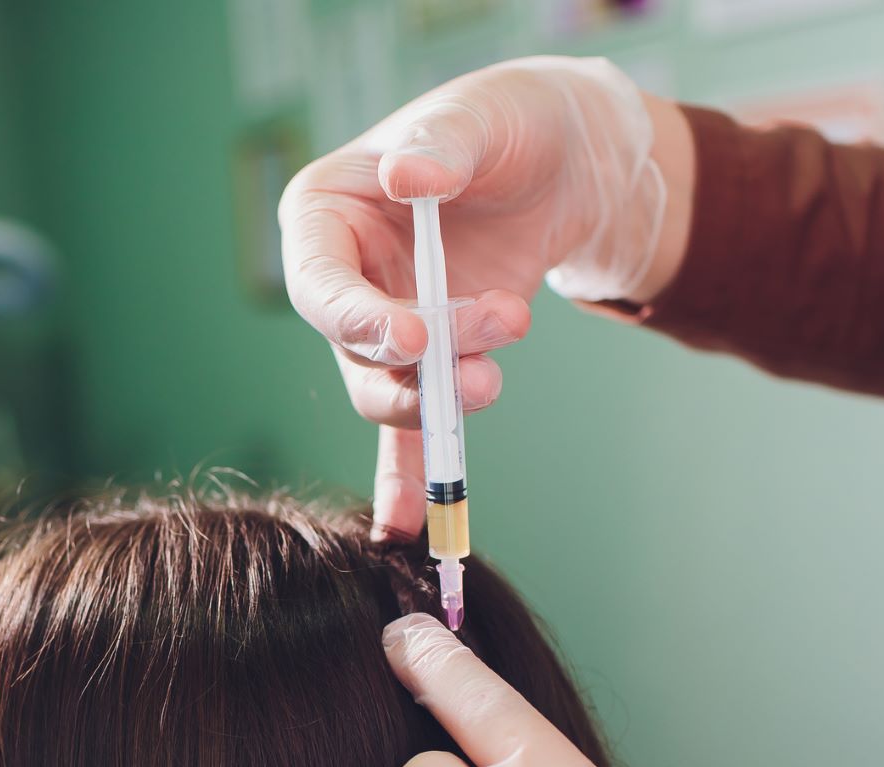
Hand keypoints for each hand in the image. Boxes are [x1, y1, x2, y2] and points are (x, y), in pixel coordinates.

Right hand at [278, 57, 693, 538]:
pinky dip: (411, 477)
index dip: (357, 318)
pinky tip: (408, 530)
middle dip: (417, 369)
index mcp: (325, 215)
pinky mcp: (429, 365)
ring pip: (390, 391)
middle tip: (480, 367)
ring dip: (445, 398)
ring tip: (499, 364)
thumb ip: (442, 149)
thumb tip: (410, 178)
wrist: (565, 158)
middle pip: (353, 351)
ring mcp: (384, 327)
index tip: (415, 338)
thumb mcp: (478, 120)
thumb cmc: (507, 123)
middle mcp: (343, 279)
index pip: (318, 283)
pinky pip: (408, 432)